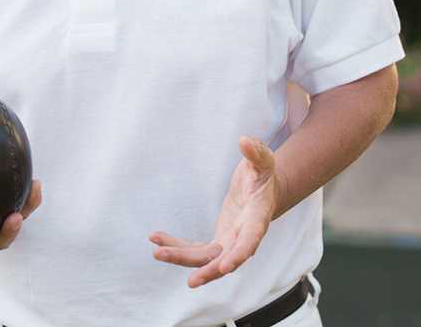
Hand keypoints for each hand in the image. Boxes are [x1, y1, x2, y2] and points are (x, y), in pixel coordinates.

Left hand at [149, 136, 284, 287]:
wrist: (264, 189)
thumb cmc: (263, 174)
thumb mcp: (263, 160)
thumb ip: (256, 153)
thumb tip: (245, 140)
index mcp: (257, 219)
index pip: (250, 242)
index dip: (238, 255)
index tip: (225, 268)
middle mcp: (243, 236)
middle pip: (223, 258)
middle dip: (205, 269)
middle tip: (189, 280)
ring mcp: (229, 241)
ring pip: (204, 258)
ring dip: (182, 258)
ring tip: (156, 252)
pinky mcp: (218, 239)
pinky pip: (195, 249)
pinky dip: (177, 246)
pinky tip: (156, 239)